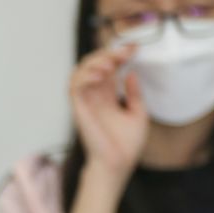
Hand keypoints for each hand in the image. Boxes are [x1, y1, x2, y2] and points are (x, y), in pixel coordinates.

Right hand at [69, 44, 148, 182]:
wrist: (118, 164)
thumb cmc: (127, 146)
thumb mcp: (139, 114)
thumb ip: (134, 94)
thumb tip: (130, 72)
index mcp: (108, 97)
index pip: (109, 68)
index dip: (119, 54)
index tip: (135, 48)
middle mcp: (95, 96)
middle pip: (93, 64)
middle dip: (108, 53)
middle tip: (125, 52)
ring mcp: (86, 102)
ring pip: (80, 70)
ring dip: (95, 62)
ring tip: (111, 64)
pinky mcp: (79, 108)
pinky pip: (75, 86)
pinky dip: (85, 75)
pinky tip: (102, 74)